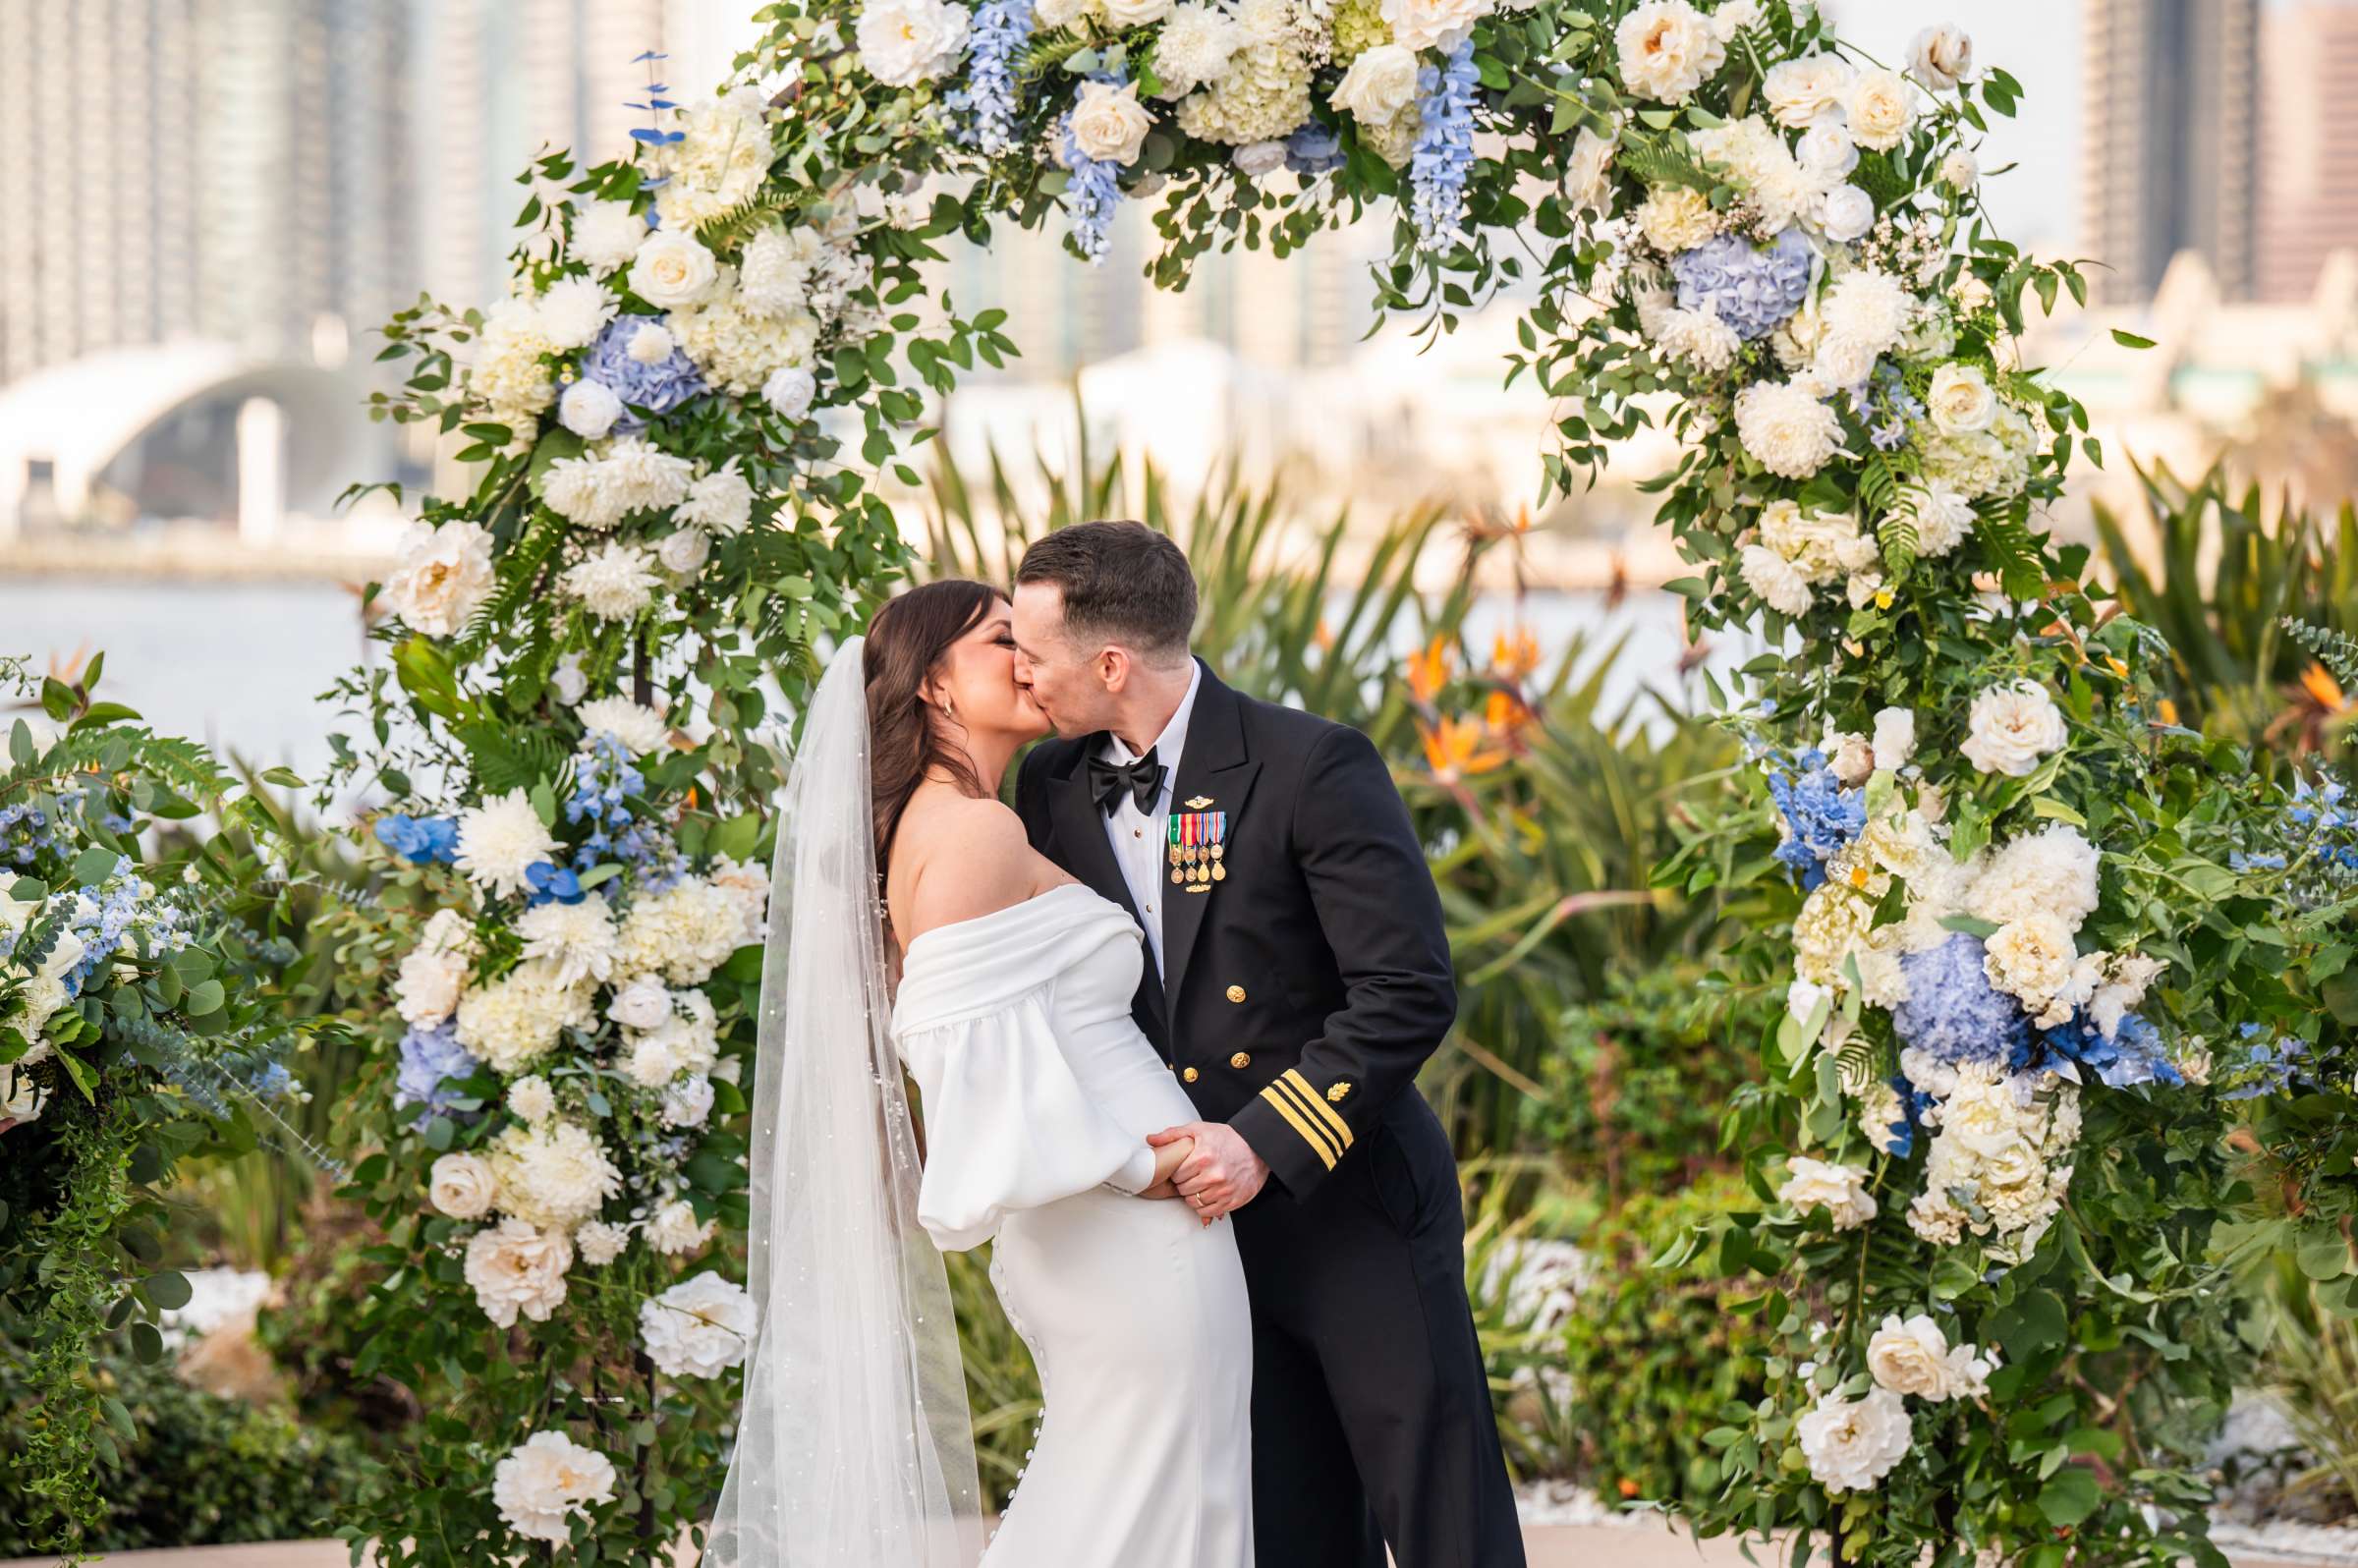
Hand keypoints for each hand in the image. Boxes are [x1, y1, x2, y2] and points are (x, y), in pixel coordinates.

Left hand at [1148, 1121, 1268, 1223]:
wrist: (1257, 1148)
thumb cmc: (1227, 1138)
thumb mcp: (1199, 1129)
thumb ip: (1172, 1135)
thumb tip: (1150, 1139)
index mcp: (1203, 1157)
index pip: (1176, 1174)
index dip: (1177, 1172)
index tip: (1183, 1168)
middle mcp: (1213, 1175)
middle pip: (1184, 1190)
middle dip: (1184, 1184)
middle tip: (1191, 1177)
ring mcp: (1223, 1190)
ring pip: (1194, 1203)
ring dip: (1193, 1196)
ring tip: (1199, 1185)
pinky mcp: (1232, 1201)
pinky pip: (1208, 1211)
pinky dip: (1204, 1206)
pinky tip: (1208, 1194)